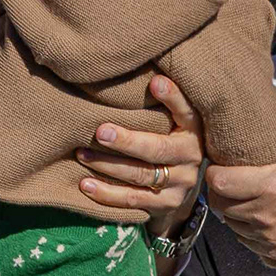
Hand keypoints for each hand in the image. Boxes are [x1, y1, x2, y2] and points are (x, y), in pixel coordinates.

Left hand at [77, 75, 204, 236]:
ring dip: (108, 166)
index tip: (154, 82)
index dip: (172, 97)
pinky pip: (133, 200)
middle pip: (158, 150)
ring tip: (81, 154)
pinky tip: (85, 184)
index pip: (186, 111)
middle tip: (100, 132)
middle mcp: (191, 157)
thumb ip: (160, 101)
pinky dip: (107, 193)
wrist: (178, 184)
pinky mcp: (165, 205)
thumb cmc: (166, 137)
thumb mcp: (170, 119)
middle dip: (128, 141)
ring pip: (141, 175)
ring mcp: (180, 183)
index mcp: (193, 129)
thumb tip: (140, 70)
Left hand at [206, 119, 275, 266]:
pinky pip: (247, 243)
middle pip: (219, 205)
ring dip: (234, 212)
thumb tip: (262, 112)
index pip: (217, 182)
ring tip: (249, 198)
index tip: (220, 166)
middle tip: (232, 181)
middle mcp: (264, 216)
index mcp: (270, 187)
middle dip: (220, 191)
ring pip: (231, 225)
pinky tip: (263, 218)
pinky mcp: (275, 255)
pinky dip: (249, 231)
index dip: (214, 172)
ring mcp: (269, 239)